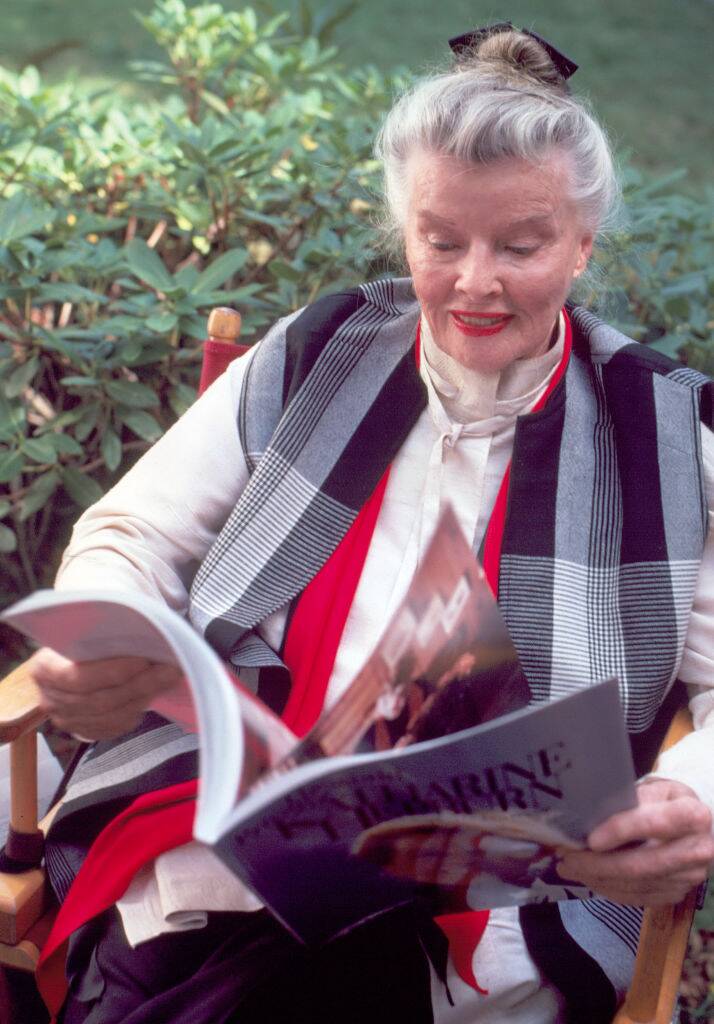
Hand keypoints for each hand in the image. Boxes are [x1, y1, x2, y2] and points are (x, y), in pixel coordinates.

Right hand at [29, 647, 182, 739]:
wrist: (76, 659)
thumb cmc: (83, 639)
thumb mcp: (84, 630)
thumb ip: (101, 634)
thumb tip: (142, 632)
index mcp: (44, 668)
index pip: (78, 677)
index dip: (112, 671)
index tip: (143, 658)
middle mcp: (51, 699)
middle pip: (100, 699)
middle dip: (139, 683)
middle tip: (170, 668)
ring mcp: (67, 719)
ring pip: (112, 715)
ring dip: (145, 696)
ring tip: (169, 677)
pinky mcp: (85, 731)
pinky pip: (116, 726)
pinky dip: (138, 710)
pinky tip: (154, 693)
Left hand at [557, 779, 713, 905]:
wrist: (693, 826)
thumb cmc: (666, 802)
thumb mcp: (652, 789)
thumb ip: (627, 801)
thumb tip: (586, 815)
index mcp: (692, 815)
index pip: (653, 824)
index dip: (620, 831)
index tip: (591, 839)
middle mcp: (696, 850)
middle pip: (642, 864)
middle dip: (597, 864)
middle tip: (566, 857)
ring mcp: (688, 877)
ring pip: (636, 885)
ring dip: (598, 879)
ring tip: (570, 867)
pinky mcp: (677, 894)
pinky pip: (638, 897)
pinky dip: (609, 889)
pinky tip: (590, 879)